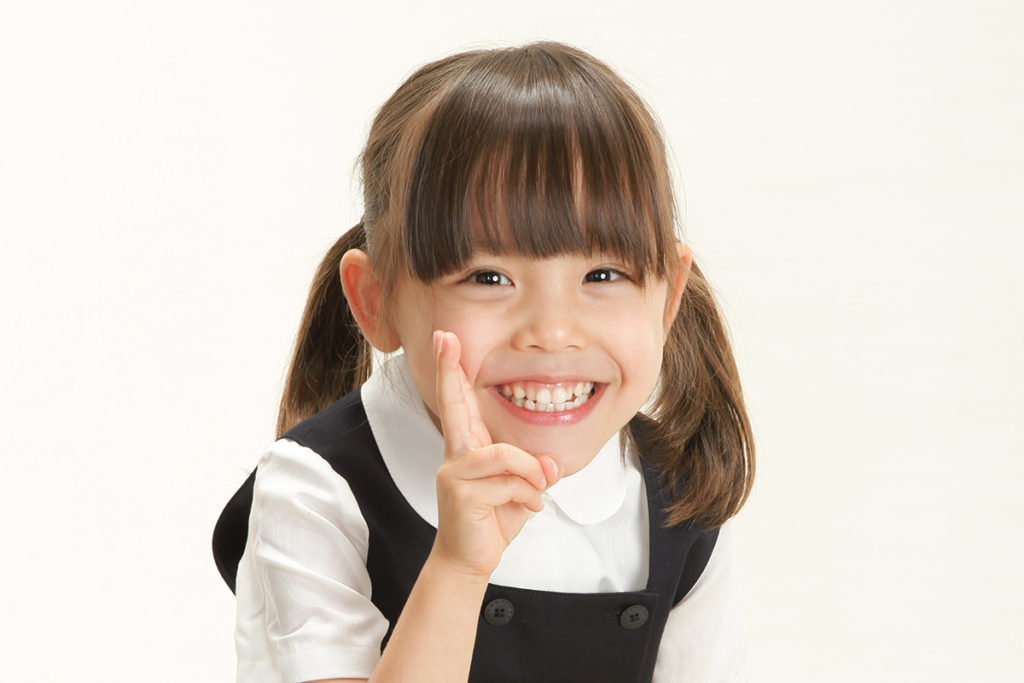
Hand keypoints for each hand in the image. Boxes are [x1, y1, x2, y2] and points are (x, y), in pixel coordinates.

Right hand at [431, 330, 560, 580]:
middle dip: (451, 370)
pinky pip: (509, 483)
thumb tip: (548, 465)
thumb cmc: (493, 518)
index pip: (461, 402)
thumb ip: (534, 469)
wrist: (470, 558)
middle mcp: (456, 454)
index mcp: (470, 447)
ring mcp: (454, 472)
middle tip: (445, 337)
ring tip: (536, 492)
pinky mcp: (460, 493)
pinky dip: (527, 497)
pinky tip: (525, 509)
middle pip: (455, 406)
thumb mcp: (522, 488)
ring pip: (505, 455)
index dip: (453, 370)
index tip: (446, 338)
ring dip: (530, 475)